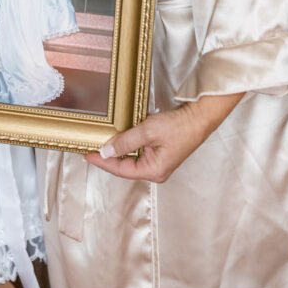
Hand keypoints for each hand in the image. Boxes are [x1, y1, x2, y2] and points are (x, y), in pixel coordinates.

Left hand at [86, 92, 242, 182]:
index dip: (102, 161)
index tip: (87, 153)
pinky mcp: (161, 153)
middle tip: (90, 146)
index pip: (120, 170)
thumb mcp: (148, 131)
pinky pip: (139, 152)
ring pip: (132, 159)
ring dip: (118, 150)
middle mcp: (156, 171)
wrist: (200, 117)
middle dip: (108, 157)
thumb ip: (125, 142)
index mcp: (153, 171)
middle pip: (125, 167)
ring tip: (101, 142)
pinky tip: (119, 138)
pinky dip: (128, 145)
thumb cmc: (179, 126)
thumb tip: (106, 151)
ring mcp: (159, 162)